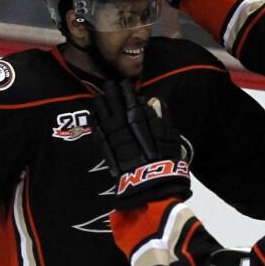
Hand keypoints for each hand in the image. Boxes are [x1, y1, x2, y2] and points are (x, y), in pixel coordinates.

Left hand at [93, 80, 190, 207]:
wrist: (151, 182)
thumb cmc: (166, 159)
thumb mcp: (171, 137)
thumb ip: (163, 118)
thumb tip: (155, 102)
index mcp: (142, 120)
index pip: (132, 101)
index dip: (127, 91)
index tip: (124, 83)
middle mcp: (125, 125)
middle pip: (116, 106)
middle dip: (112, 94)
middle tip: (108, 84)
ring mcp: (115, 137)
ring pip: (105, 116)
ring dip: (101, 105)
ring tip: (98, 96)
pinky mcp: (108, 150)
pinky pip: (99, 132)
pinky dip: (96, 123)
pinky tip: (94, 115)